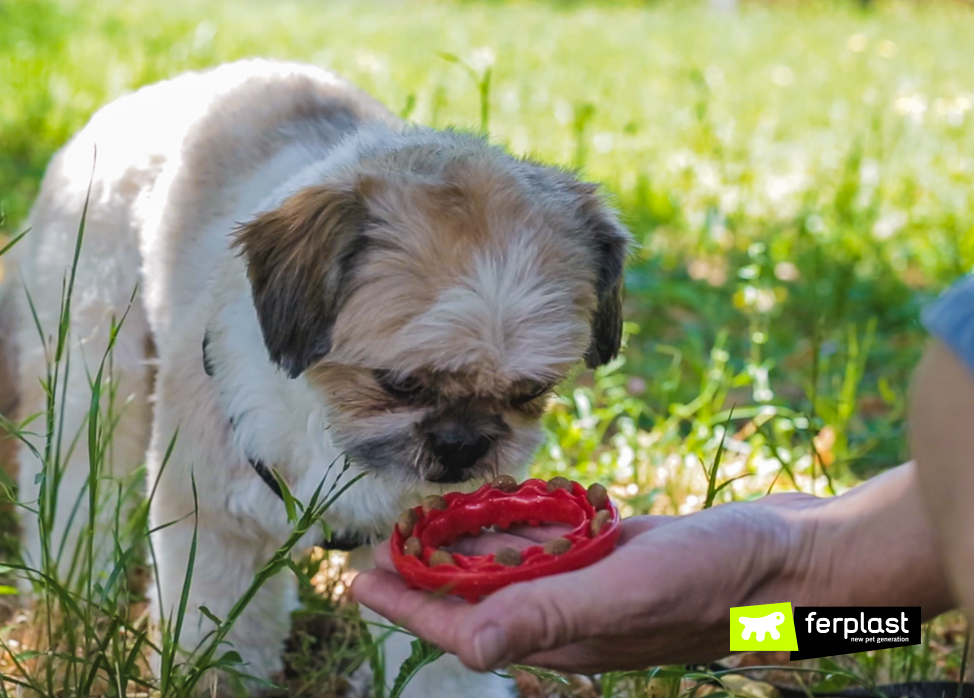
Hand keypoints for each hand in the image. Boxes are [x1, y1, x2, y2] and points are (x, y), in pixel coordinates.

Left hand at [354, 495, 810, 673]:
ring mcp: (598, 587)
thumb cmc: (714, 577)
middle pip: (481, 596)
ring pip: (518, 568)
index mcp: (564, 634)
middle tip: (386, 538)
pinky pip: (559, 545)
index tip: (357, 579)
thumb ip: (544, 613)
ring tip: (433, 516)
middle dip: (430, 572)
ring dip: (475, 544)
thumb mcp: (621, 590)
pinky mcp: (621, 558)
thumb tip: (465, 648)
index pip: (464, 625)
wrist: (794, 556)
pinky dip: (530, 526)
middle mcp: (573, 616)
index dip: (407, 605)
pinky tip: (512, 503)